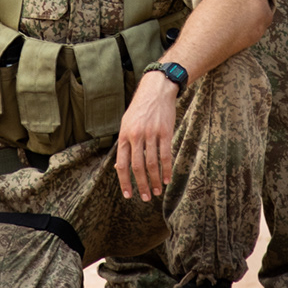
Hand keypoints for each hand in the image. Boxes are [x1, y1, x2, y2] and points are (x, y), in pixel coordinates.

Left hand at [115, 71, 177, 200]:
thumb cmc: (140, 109)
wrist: (156, 90)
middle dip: (141, 185)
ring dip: (155, 180)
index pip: (122, 164)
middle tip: (146, 197)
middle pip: (137, 166)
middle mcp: (136, 136)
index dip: (124, 181)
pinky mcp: (165, 132)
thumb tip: (119, 167)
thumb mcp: (126, 123)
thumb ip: (124, 145)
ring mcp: (151, 134)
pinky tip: (167, 179)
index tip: (128, 195)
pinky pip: (166, 155)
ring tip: (157, 191)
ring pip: (152, 163)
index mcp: (124, 135)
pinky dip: (167, 170)